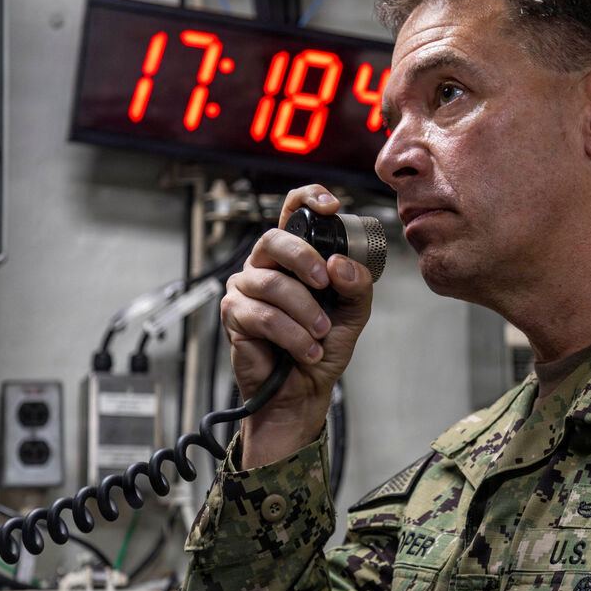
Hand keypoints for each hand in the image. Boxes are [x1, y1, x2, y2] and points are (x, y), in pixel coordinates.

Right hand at [221, 185, 373, 467]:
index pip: (292, 212)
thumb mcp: (354, 313)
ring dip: (305, 313)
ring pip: (273, 285)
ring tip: (320, 334)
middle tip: (325, 285)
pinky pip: (264, 316)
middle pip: (273, 240)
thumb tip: (339, 265)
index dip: (308, 199)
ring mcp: (246, 288)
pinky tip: (306, 350)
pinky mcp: (234, 315)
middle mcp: (265, 266)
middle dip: (304, 260)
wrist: (303, 390)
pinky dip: (293, 335)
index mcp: (294, 258)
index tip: (331, 207)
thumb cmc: (322, 346)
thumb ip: (356, 285)